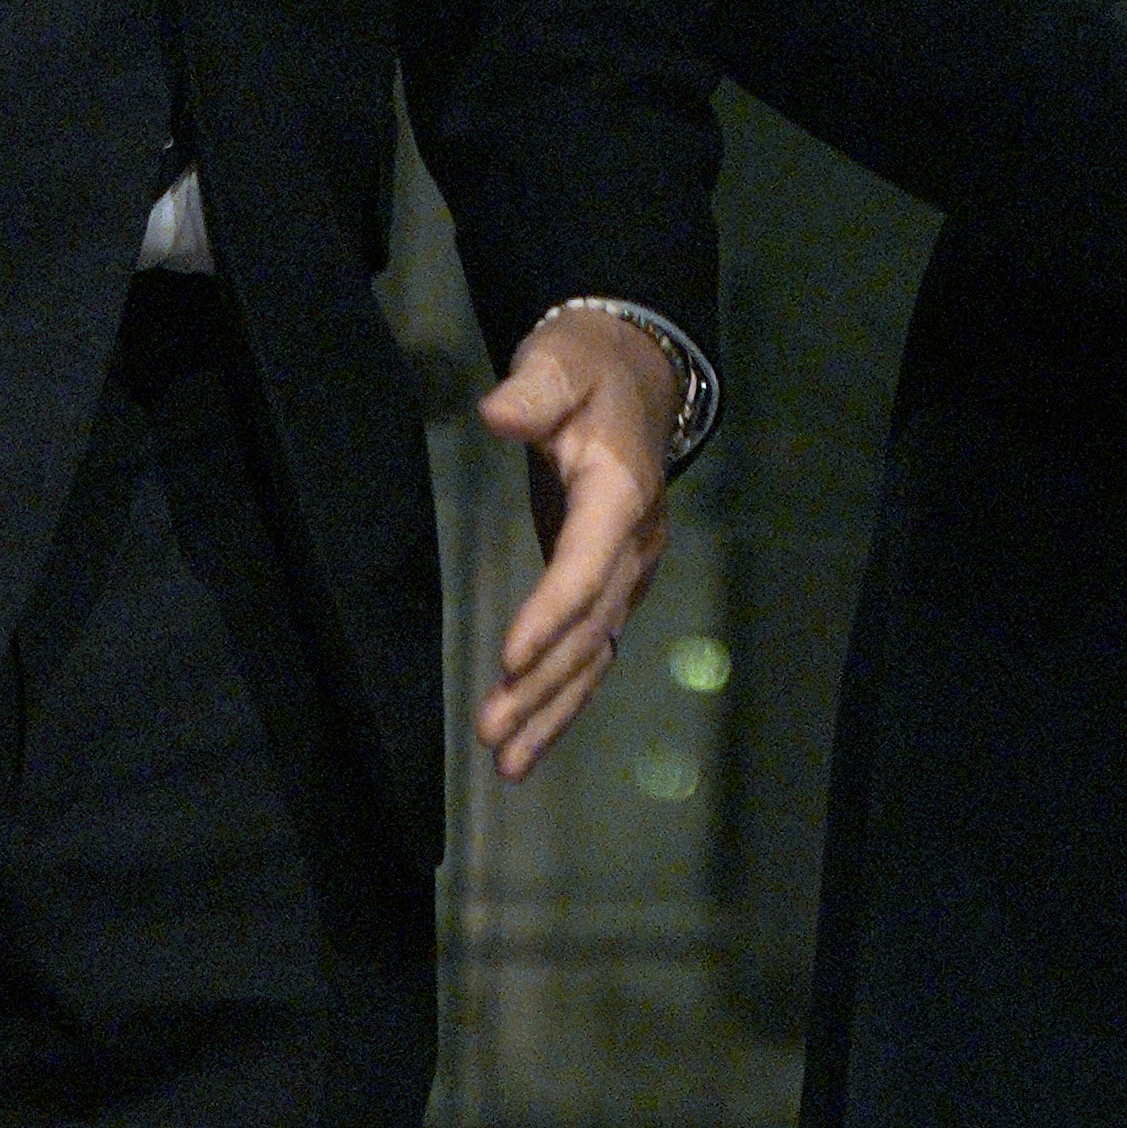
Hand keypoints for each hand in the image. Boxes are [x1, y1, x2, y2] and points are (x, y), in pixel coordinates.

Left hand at [473, 308, 680, 781]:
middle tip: (491, 732)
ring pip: (594, 654)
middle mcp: (634, 547)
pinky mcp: (610, 588)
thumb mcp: (560, 362)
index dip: (551, 611)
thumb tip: (498, 413)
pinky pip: (591, 654)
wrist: (635, 376)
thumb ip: (534, 390)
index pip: (586, 563)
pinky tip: (528, 746)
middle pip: (590, 627)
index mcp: (620, 494)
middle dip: (542, 684)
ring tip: (507, 765)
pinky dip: (561, 702)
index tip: (510, 656)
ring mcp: (627, 574)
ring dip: (551, 711)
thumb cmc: (586, 369)